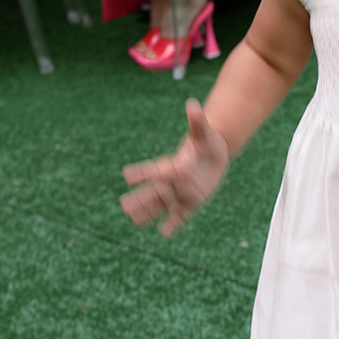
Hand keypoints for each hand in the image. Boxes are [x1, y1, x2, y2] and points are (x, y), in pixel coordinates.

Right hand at [121, 99, 229, 236]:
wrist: (215, 154)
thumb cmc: (207, 141)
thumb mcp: (204, 133)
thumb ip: (197, 122)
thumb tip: (193, 104)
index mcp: (174, 165)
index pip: (155, 170)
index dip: (142, 173)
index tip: (127, 175)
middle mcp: (173, 182)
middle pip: (153, 192)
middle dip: (139, 199)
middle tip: (123, 205)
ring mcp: (180, 194)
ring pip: (161, 205)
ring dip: (148, 213)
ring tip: (133, 221)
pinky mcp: (191, 204)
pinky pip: (179, 216)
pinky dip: (172, 225)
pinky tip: (164, 233)